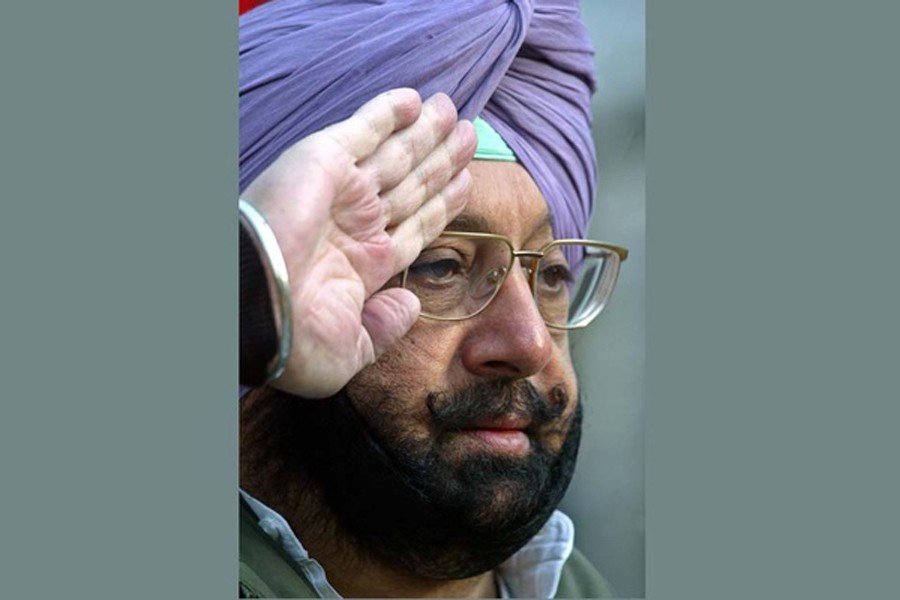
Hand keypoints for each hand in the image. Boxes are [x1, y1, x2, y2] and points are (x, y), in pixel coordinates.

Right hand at [242, 89, 475, 397]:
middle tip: (470, 136)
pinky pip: (363, 129)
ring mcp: (342, 191)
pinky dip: (388, 112)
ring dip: (427, 134)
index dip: (443, 202)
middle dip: (441, 161)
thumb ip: (386, 327)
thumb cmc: (295, 340)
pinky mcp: (323, 160)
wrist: (254, 306)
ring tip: (456, 115)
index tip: (466, 182)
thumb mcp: (351, 350)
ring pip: (398, 155)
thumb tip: (410, 305)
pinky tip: (415, 100)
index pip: (417, 225)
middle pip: (414, 185)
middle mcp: (357, 224)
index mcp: (365, 265)